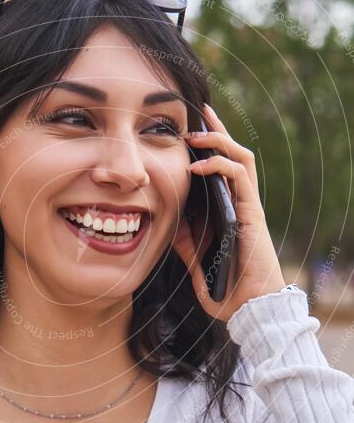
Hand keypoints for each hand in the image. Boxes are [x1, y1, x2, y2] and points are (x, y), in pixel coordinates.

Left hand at [171, 104, 285, 321]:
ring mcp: (248, 206)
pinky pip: (239, 175)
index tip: (190, 130)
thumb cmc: (229, 293)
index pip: (223, 170)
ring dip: (219, 140)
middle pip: (234, 155)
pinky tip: (197, 164)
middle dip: (216, 131)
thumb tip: (171, 229)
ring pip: (240, 157)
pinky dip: (219, 164)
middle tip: (198, 113)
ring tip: (196, 133)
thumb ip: (188, 248)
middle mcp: (242, 204)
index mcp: (231, 213)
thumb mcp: (199, 266)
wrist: (250, 309)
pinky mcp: (252, 211)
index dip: (210, 148)